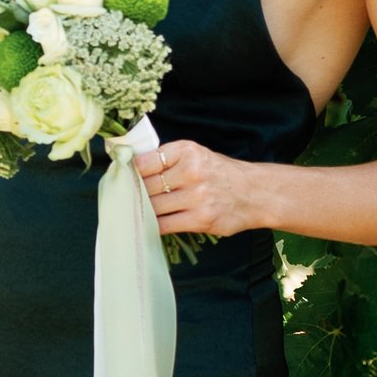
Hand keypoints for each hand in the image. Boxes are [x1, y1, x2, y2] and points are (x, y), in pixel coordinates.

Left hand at [134, 139, 263, 236]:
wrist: (255, 193)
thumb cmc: (220, 173)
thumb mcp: (196, 155)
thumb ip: (167, 160)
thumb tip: (131, 168)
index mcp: (187, 151)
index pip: (144, 162)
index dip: (128, 172)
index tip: (120, 178)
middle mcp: (192, 172)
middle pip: (147, 186)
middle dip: (133, 194)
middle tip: (123, 198)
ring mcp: (197, 197)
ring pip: (153, 207)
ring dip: (141, 211)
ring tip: (133, 211)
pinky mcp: (201, 219)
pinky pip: (164, 225)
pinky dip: (152, 226)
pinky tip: (147, 223)